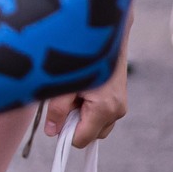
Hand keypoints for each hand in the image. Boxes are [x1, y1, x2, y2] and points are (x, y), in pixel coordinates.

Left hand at [44, 15, 130, 146]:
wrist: (104, 32)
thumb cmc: (83, 55)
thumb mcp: (63, 84)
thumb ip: (57, 111)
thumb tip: (52, 132)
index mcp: (104, 109)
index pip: (82, 139)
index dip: (66, 133)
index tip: (56, 121)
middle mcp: (117, 110)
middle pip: (91, 134)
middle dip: (75, 123)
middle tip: (66, 100)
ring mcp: (120, 104)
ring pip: (97, 124)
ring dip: (83, 115)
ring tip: (75, 92)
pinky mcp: (119, 97)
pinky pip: (102, 113)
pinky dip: (89, 107)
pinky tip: (82, 89)